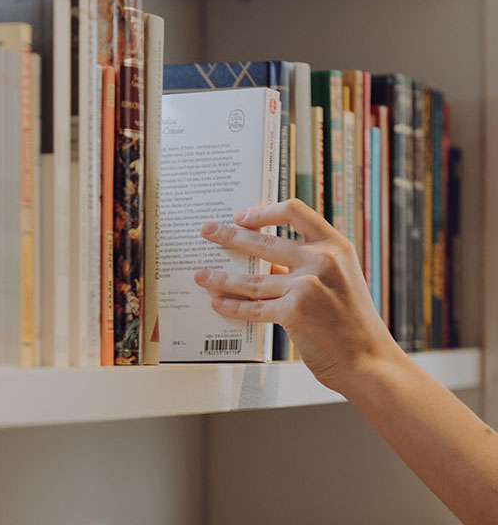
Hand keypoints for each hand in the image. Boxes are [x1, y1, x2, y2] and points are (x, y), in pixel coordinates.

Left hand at [194, 199, 400, 393]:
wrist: (369, 361)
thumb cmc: (352, 323)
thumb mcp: (338, 281)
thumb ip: (305, 266)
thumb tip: (266, 262)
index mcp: (335, 245)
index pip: (294, 211)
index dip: (263, 211)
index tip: (241, 216)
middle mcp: (322, 259)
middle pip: (263, 241)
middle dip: (229, 236)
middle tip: (207, 231)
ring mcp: (308, 284)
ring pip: (252, 279)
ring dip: (221, 277)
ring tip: (201, 274)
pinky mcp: (295, 311)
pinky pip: (254, 307)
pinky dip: (233, 306)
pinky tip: (218, 303)